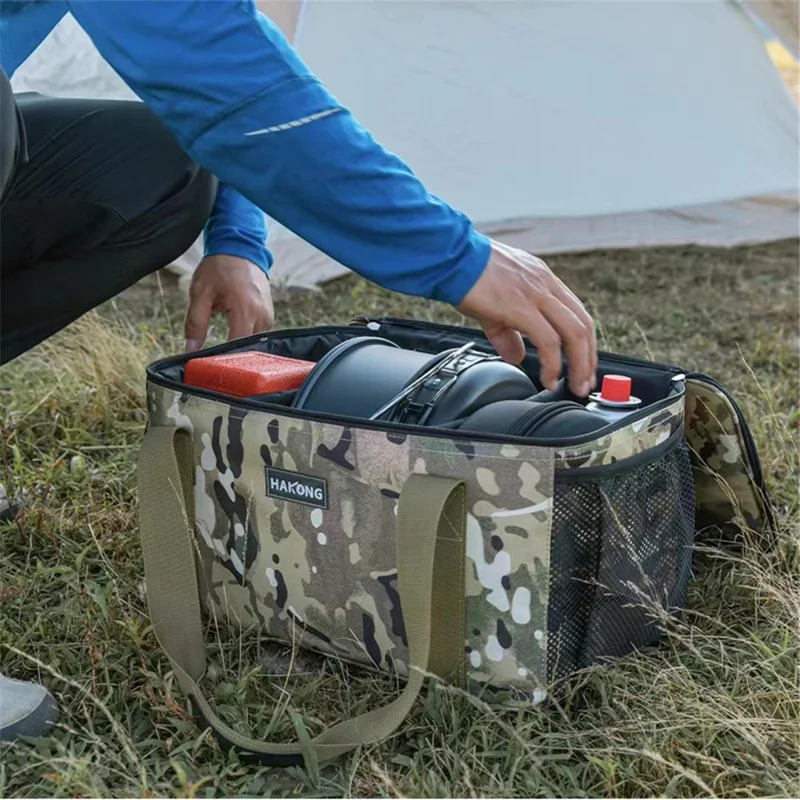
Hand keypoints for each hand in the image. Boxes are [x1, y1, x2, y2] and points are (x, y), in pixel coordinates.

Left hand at [184, 255, 273, 351]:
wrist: (240, 248)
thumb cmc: (220, 267)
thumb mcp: (200, 293)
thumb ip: (195, 324)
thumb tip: (190, 350)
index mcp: (245, 309)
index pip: (236, 346)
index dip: (222, 358)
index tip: (207, 364)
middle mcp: (262, 315)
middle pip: (247, 349)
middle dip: (229, 356)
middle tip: (211, 360)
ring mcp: (269, 316)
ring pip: (253, 344)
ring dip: (237, 346)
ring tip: (221, 347)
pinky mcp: (269, 315)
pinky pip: (257, 335)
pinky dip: (244, 338)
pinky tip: (231, 335)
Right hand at [457, 239, 596, 395]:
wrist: (450, 258)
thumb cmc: (466, 274)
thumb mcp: (493, 305)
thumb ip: (508, 333)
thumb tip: (515, 355)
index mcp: (542, 279)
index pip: (576, 313)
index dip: (584, 342)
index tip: (582, 364)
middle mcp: (545, 283)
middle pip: (583, 324)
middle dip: (589, 357)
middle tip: (585, 382)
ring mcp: (536, 293)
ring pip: (575, 332)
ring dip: (580, 364)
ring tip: (575, 385)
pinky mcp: (521, 307)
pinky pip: (548, 340)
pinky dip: (553, 364)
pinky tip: (548, 378)